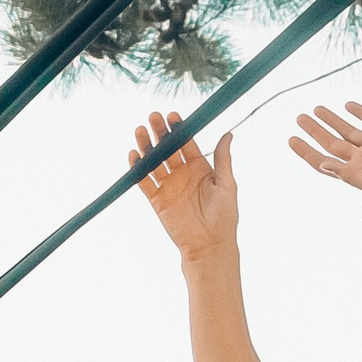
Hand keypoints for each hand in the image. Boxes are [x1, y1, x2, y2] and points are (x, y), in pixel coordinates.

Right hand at [132, 110, 238, 260]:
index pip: (186, 144)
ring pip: (154, 161)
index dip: (179, 130)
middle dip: (160, 133)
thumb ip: (223, 158)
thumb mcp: (226, 184)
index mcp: (200, 168)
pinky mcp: (157, 200)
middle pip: (168, 149)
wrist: (210, 245)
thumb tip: (228, 133)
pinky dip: (138, 169)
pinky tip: (134, 155)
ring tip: (139, 131)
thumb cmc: (224, 216)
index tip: (173, 116)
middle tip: (153, 117)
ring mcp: (168, 186)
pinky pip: (144, 181)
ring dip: (146, 146)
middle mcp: (182, 174)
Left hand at [288, 103, 361, 210]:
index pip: (324, 161)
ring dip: (333, 120)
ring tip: (316, 109)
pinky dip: (361, 112)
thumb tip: (324, 165)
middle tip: (299, 118)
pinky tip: (348, 105)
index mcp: (354, 174)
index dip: (306, 151)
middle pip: (332, 143)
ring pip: (349, 130)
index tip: (291, 139)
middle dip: (315, 131)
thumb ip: (348, 175)